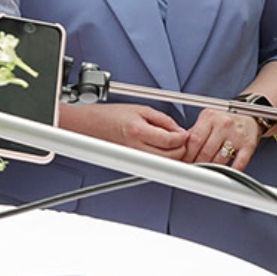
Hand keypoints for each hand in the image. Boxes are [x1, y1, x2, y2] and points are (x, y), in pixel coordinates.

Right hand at [58, 102, 188, 158]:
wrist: (92, 126)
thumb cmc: (111, 116)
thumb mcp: (141, 109)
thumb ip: (163, 120)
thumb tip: (179, 130)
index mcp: (138, 131)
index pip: (172, 141)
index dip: (183, 136)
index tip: (184, 132)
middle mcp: (137, 148)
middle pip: (172, 157)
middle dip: (181, 148)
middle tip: (180, 138)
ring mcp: (135, 159)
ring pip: (165, 165)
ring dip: (173, 156)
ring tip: (171, 143)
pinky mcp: (134, 165)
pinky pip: (155, 166)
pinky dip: (163, 159)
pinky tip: (161, 150)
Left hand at [181, 107, 261, 170]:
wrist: (250, 114)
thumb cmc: (226, 118)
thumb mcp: (208, 118)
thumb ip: (195, 131)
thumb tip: (181, 148)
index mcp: (210, 116)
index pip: (194, 140)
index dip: (186, 154)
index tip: (183, 162)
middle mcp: (223, 124)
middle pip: (205, 151)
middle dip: (197, 163)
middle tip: (193, 169)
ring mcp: (237, 135)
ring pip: (219, 160)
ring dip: (210, 169)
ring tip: (206, 171)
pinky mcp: (248, 145)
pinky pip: (238, 163)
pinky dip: (230, 171)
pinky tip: (224, 173)